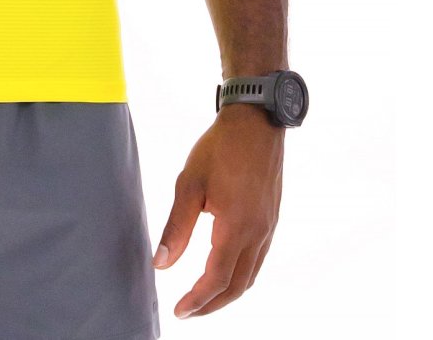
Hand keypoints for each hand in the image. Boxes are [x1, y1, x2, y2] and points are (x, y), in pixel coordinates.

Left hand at [153, 104, 283, 317]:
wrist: (256, 121)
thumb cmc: (220, 147)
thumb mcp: (189, 184)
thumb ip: (176, 227)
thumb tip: (161, 264)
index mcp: (236, 227)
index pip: (216, 279)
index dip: (197, 300)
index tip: (178, 311)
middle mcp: (258, 233)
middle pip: (238, 286)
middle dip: (212, 304)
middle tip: (188, 311)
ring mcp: (269, 226)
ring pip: (251, 275)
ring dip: (228, 292)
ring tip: (204, 297)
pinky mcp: (272, 218)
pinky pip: (259, 259)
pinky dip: (241, 274)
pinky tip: (225, 270)